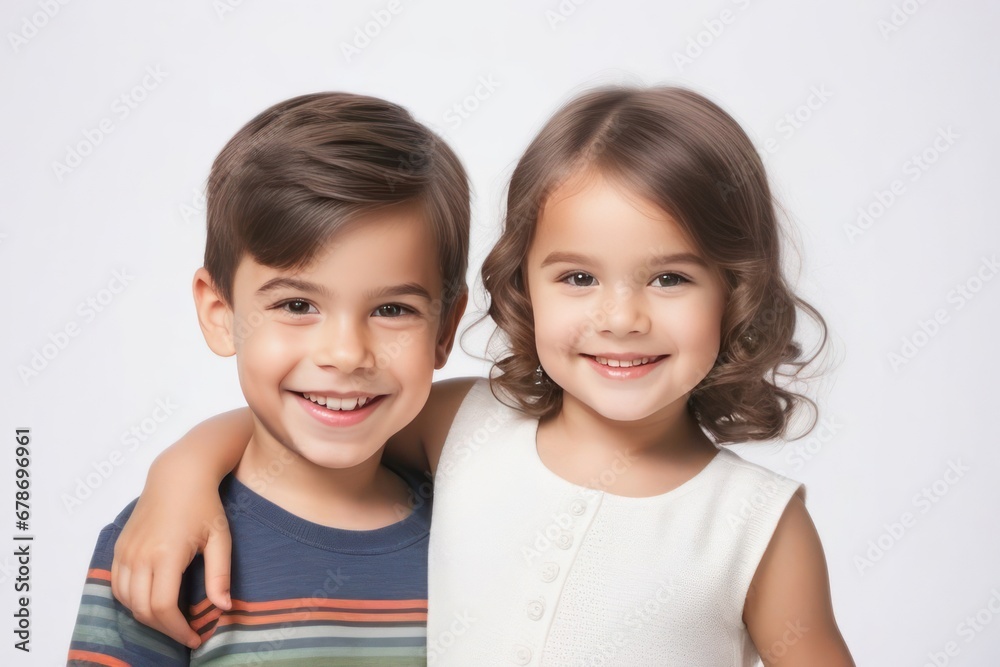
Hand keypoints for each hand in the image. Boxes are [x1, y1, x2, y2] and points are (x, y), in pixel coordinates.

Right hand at [110, 468, 232, 647]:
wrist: (177, 476)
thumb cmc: (204, 505)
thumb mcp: (220, 538)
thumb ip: (220, 575)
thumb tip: (223, 608)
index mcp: (166, 555)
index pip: (163, 608)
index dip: (178, 630)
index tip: (195, 638)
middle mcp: (140, 556)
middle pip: (142, 610)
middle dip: (164, 629)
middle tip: (185, 632)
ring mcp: (125, 552)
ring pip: (126, 601)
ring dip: (147, 617)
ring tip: (170, 619)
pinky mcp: (119, 548)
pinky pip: (116, 586)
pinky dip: (130, 601)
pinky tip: (150, 602)